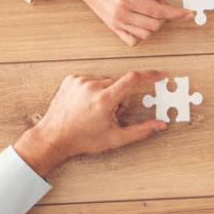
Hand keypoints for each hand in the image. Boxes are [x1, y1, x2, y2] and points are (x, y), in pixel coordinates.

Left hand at [13, 70, 167, 176]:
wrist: (54, 137)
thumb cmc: (82, 139)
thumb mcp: (115, 138)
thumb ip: (141, 131)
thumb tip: (160, 125)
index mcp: (104, 100)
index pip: (133, 79)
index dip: (149, 75)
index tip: (159, 75)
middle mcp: (92, 86)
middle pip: (119, 85)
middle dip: (119, 98)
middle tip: (109, 115)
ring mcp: (80, 82)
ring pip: (105, 82)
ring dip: (106, 94)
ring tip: (94, 111)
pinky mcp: (71, 80)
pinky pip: (91, 80)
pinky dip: (93, 90)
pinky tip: (85, 104)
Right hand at [53, 0, 193, 45]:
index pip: (158, 11)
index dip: (176, 13)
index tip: (188, 13)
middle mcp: (122, 14)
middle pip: (154, 25)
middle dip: (165, 16)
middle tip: (161, 1)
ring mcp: (117, 23)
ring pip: (145, 35)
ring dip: (155, 25)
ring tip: (151, 10)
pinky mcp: (113, 28)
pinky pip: (132, 41)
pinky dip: (142, 35)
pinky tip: (143, 21)